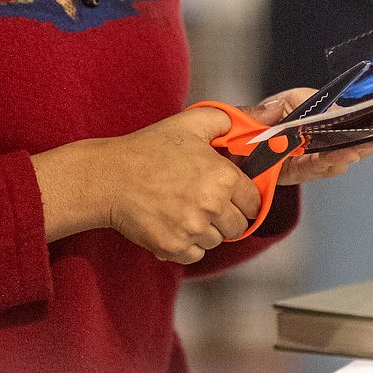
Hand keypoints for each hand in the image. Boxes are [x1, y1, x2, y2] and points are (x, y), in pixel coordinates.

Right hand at [33, 106, 263, 264]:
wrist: (109, 177)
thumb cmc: (148, 149)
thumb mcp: (189, 122)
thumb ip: (229, 119)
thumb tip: (262, 117)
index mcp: (223, 176)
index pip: (254, 202)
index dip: (242, 197)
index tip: (228, 194)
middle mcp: (212, 206)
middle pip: (238, 226)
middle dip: (225, 215)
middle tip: (202, 200)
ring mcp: (192, 230)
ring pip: (216, 241)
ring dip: (205, 230)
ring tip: (182, 209)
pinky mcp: (174, 248)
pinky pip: (195, 255)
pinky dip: (187, 244)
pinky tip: (171, 222)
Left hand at [251, 80, 372, 185]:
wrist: (253, 150)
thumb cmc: (274, 119)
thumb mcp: (279, 103)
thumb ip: (282, 104)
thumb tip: (284, 110)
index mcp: (345, 106)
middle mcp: (345, 129)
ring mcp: (333, 150)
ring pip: (357, 145)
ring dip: (367, 141)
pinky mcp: (314, 169)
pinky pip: (327, 164)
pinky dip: (336, 159)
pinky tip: (346, 154)